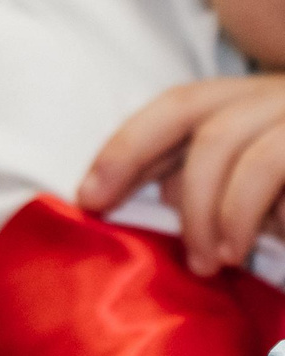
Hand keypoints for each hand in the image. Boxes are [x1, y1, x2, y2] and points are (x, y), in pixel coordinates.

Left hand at [79, 76, 284, 275]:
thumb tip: (163, 193)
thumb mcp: (260, 170)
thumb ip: (210, 174)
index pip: (178, 107)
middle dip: (191, 202)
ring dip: (231, 216)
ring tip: (227, 261)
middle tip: (194, 260)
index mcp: (257, 94)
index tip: (89, 198)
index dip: (126, 148)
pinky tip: (283, 243)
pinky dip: (283, 221)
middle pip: (213, 133)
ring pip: (257, 158)